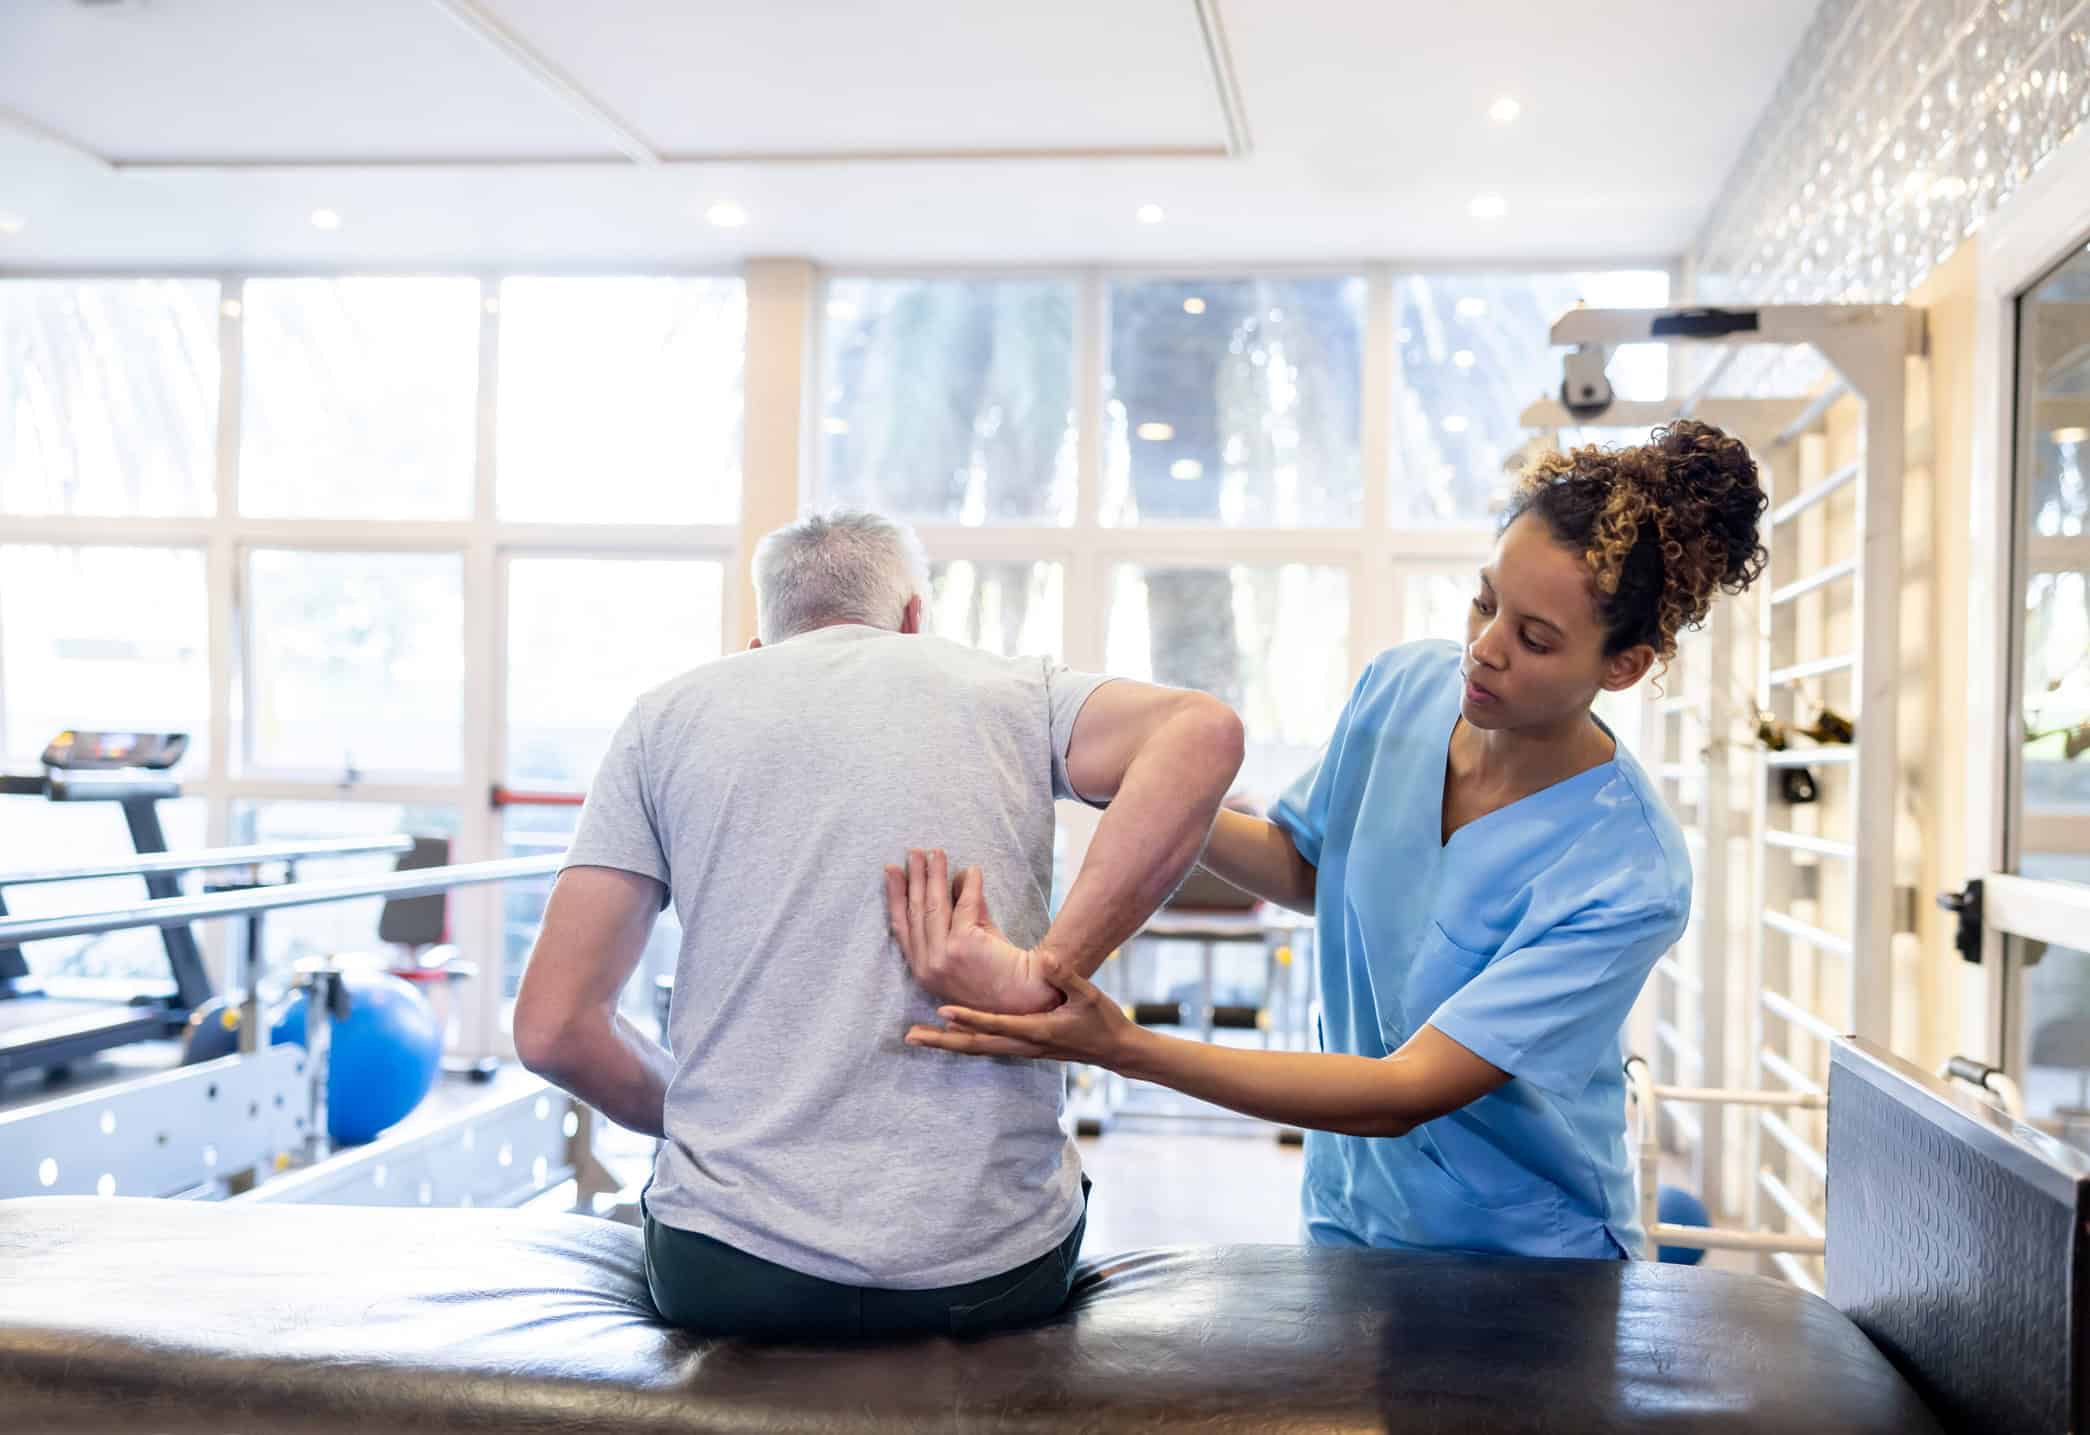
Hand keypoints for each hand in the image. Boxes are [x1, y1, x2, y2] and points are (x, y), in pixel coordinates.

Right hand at [884, 848, 1057, 1014]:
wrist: (1024, 997)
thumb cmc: (997, 971)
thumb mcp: (969, 942)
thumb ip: (960, 913)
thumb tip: (957, 876)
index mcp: (922, 969)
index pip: (902, 926)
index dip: (895, 896)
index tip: (891, 871)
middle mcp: (927, 965)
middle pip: (916, 911)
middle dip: (914, 878)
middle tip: (914, 852)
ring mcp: (943, 956)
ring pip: (934, 905)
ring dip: (934, 875)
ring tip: (935, 853)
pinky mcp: (963, 945)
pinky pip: (965, 905)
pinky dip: (969, 884)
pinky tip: (972, 870)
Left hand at [904, 954, 1139, 1070]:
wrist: (1114, 1049)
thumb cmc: (1102, 1019)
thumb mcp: (1088, 994)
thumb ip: (1066, 977)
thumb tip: (1046, 958)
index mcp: (1037, 1031)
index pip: (996, 1025)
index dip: (969, 1019)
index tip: (942, 1011)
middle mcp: (1023, 1045)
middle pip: (975, 1045)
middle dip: (941, 1042)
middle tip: (910, 1037)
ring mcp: (1020, 1050)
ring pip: (976, 1048)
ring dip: (945, 1043)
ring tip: (916, 1037)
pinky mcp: (1020, 1048)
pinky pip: (984, 1046)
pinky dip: (961, 1041)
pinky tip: (946, 1035)